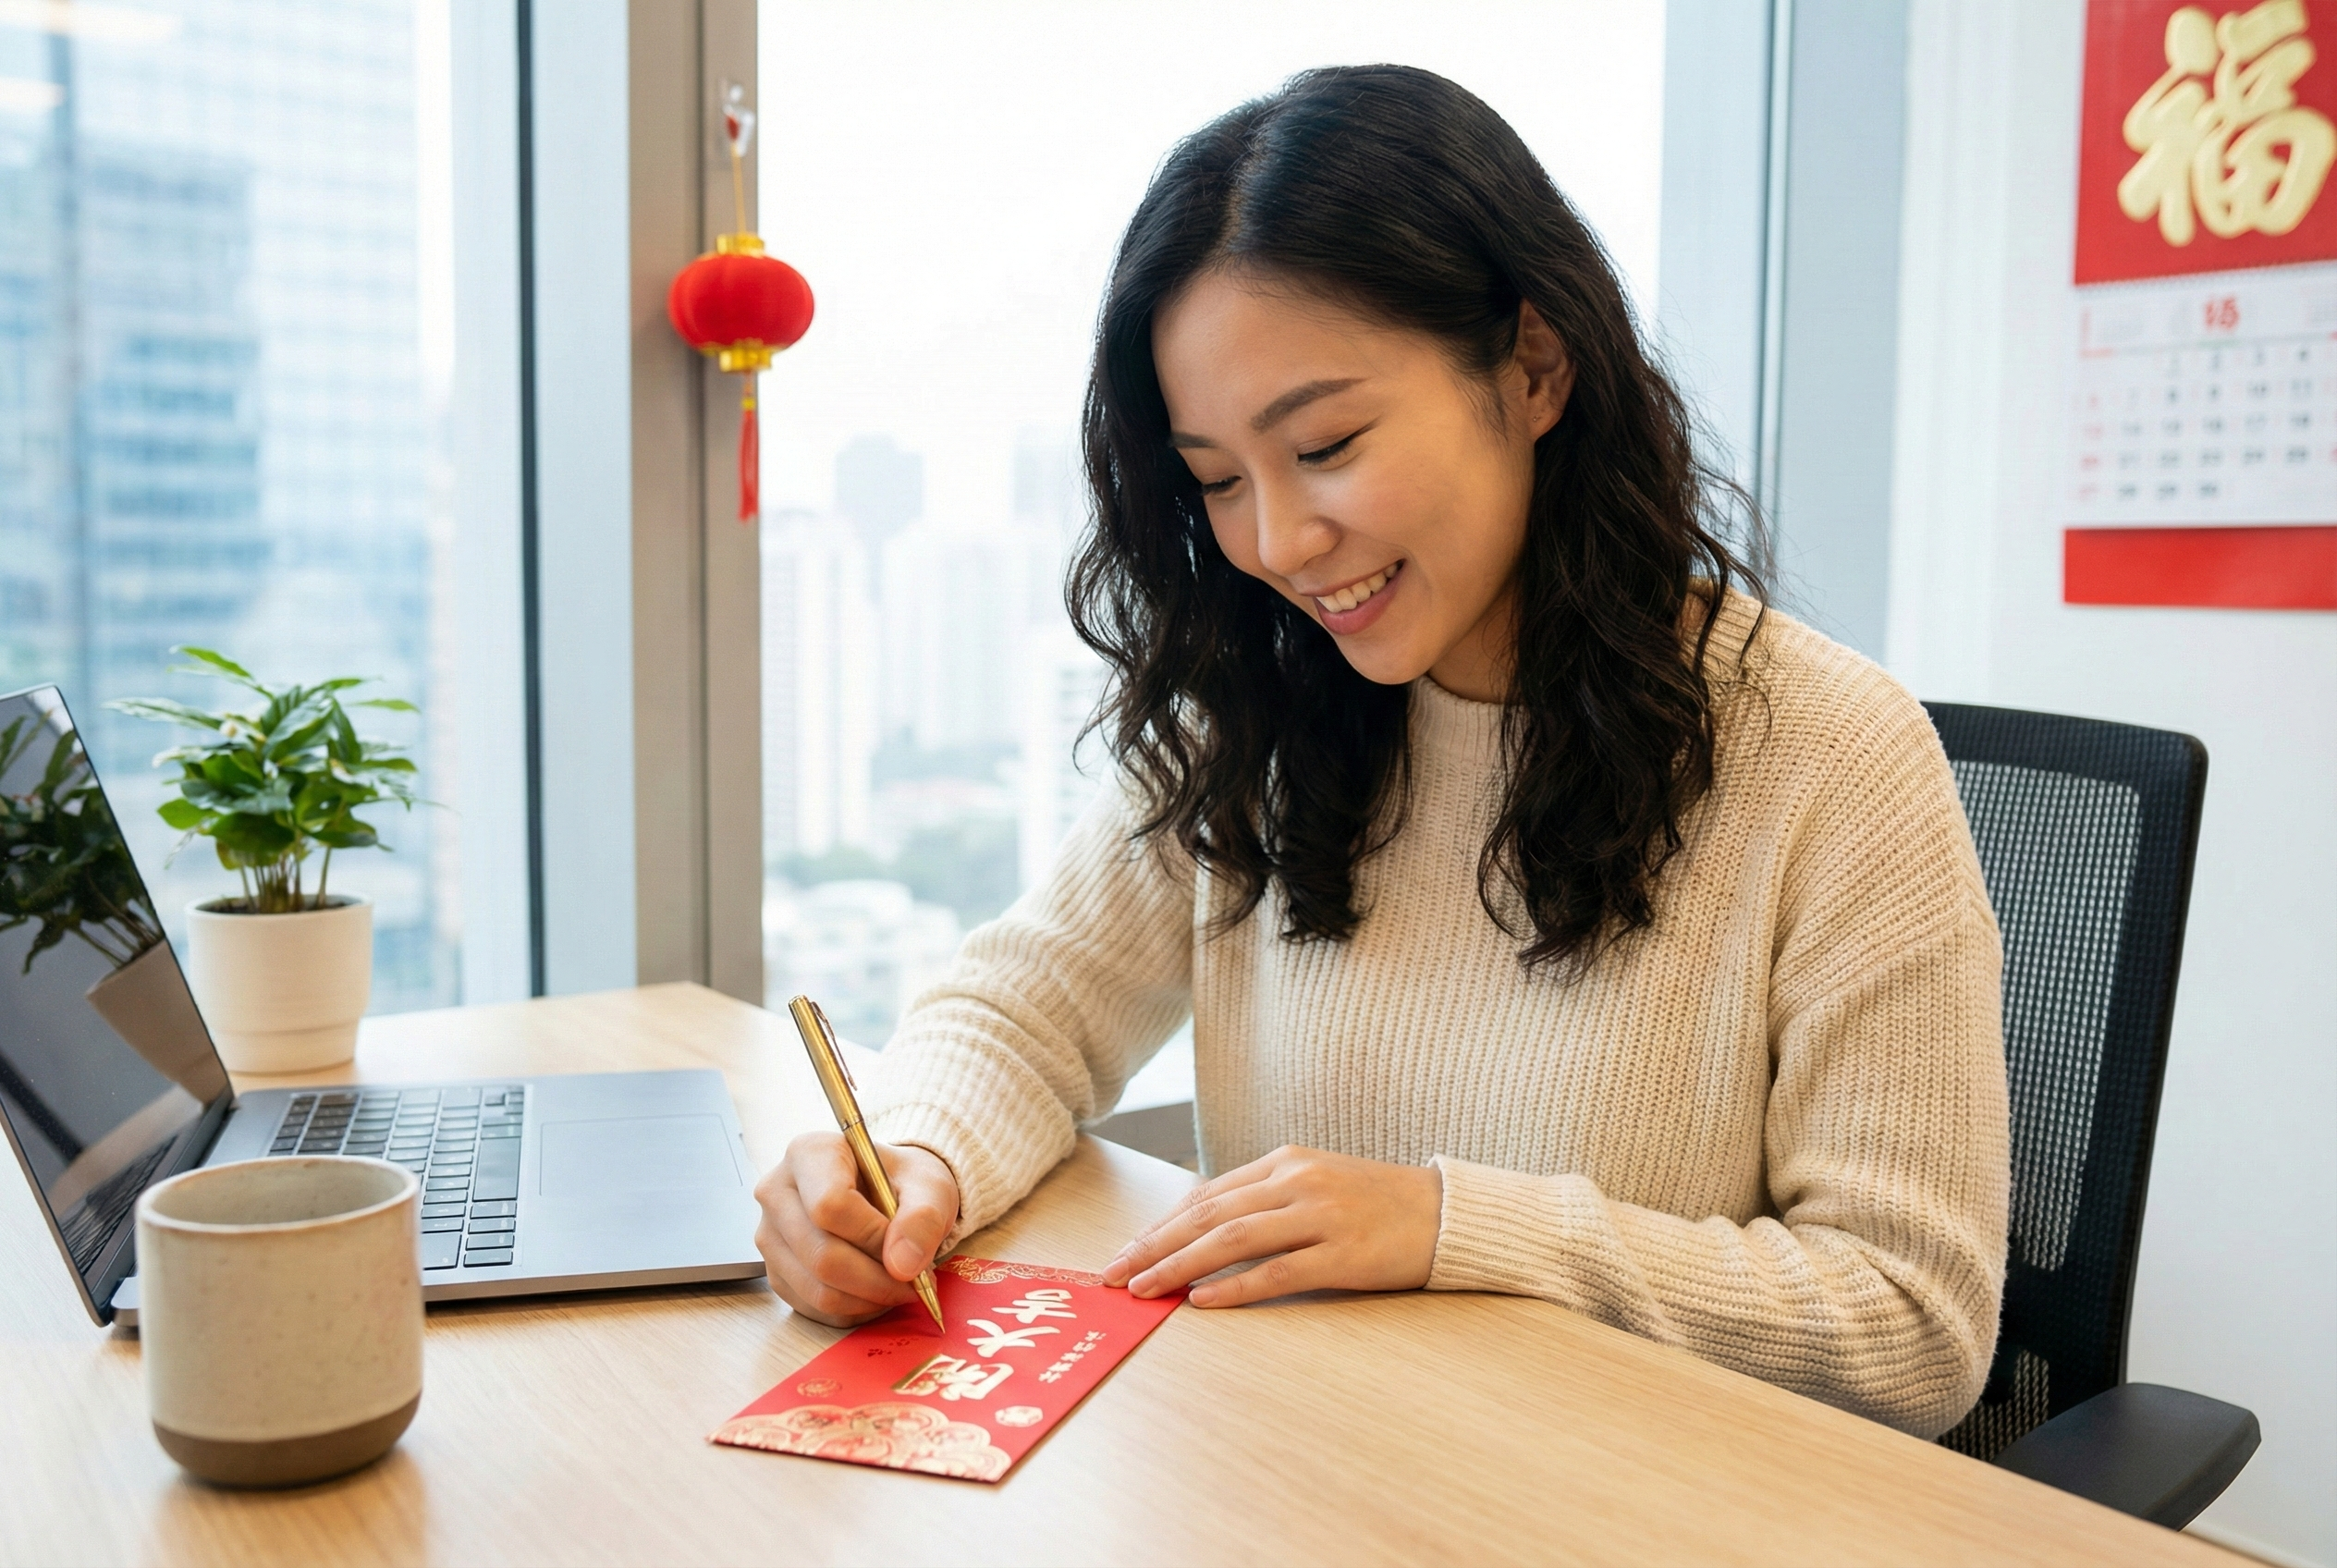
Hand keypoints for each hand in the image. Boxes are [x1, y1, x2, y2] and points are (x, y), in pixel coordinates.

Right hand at [753, 1132, 959, 1326]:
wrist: (887, 1193)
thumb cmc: (903, 1183)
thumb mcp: (929, 1187)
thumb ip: (923, 1218)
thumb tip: (902, 1265)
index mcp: (809, 1153)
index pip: (830, 1205)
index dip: (873, 1236)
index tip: (908, 1249)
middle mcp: (777, 1192)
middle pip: (821, 1255)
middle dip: (877, 1280)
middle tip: (915, 1283)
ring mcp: (769, 1235)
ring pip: (817, 1289)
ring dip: (868, 1299)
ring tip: (899, 1287)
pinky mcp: (775, 1271)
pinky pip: (812, 1307)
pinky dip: (852, 1310)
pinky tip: (875, 1292)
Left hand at [1100, 1145, 1441, 1307]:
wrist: (1447, 1213)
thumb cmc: (1377, 1203)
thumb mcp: (1316, 1183)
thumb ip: (1265, 1198)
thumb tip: (1201, 1229)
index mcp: (1286, 1161)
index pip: (1207, 1194)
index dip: (1161, 1225)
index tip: (1125, 1251)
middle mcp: (1298, 1181)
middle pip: (1209, 1215)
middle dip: (1154, 1245)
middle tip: (1115, 1274)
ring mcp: (1320, 1215)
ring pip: (1233, 1240)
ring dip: (1180, 1266)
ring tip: (1144, 1288)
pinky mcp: (1343, 1253)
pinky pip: (1277, 1272)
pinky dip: (1235, 1288)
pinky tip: (1202, 1302)